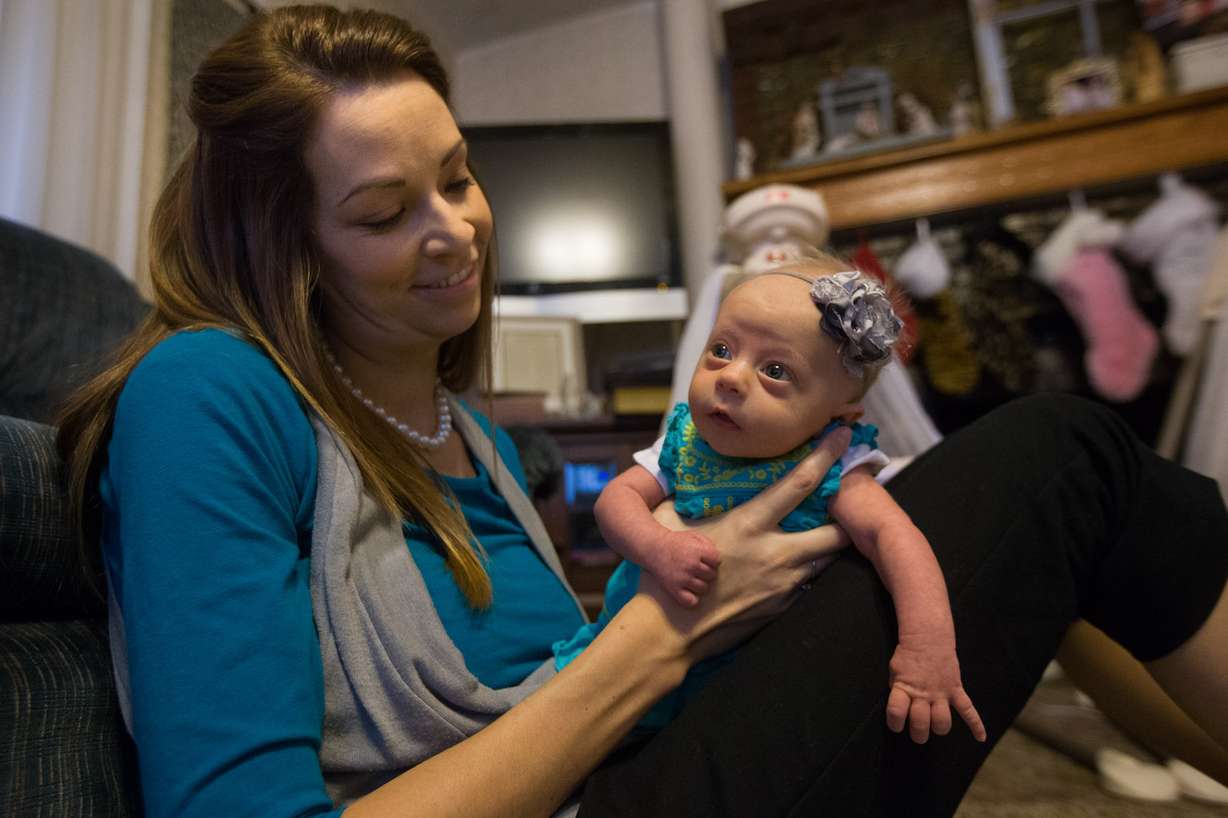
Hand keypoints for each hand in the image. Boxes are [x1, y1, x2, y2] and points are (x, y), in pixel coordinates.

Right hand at [639, 426, 853, 662]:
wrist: (670, 632)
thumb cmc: (664, 572)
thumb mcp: (671, 519)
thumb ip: (691, 492)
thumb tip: (691, 466)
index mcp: (750, 524)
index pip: (800, 482)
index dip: (827, 456)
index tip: (843, 436)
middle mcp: (775, 553)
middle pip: (835, 530)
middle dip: (847, 515)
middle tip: (845, 502)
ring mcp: (783, 584)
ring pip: (827, 558)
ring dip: (828, 543)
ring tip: (823, 530)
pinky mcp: (782, 607)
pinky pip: (807, 582)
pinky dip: (807, 569)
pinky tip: (794, 563)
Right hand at [644, 529, 720, 606]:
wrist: (654, 548)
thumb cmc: (676, 542)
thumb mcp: (693, 536)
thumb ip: (708, 544)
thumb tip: (717, 559)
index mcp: (698, 551)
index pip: (717, 561)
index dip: (712, 560)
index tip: (704, 559)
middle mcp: (692, 565)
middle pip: (712, 575)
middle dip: (706, 571)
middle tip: (696, 568)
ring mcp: (683, 578)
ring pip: (704, 588)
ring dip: (700, 584)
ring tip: (692, 578)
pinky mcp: (674, 589)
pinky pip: (691, 601)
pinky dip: (692, 599)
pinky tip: (689, 592)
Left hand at [886, 633, 986, 743]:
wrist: (928, 638)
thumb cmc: (908, 657)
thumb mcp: (895, 673)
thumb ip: (898, 691)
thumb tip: (901, 710)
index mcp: (904, 687)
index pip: (896, 711)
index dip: (895, 723)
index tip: (897, 726)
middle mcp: (923, 693)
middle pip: (921, 723)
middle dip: (919, 733)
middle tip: (918, 733)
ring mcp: (941, 692)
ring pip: (942, 721)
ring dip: (939, 728)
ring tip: (935, 727)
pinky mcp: (956, 690)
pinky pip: (968, 710)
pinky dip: (976, 724)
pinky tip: (980, 737)